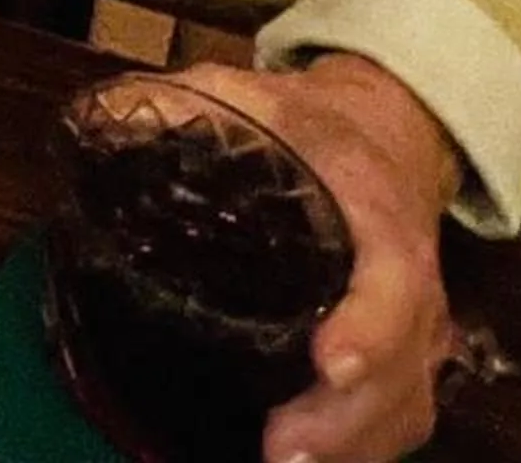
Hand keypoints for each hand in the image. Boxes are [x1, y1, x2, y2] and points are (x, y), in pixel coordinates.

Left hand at [171, 55, 462, 462]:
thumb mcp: (255, 95)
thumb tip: (104, 119)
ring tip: (281, 462)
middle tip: (280, 448)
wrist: (388, 134)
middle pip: (402, 369)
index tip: (331, 362)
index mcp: (377, 213)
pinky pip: (396, 421)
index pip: (394, 279)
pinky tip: (300, 458)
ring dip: (348, 446)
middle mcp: (413, 285)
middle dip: (343, 418)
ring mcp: (416, 332)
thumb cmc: (314, 124)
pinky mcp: (405, 363)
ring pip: (403, 407)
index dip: (370, 326)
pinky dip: (356, 449)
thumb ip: (187, 103)